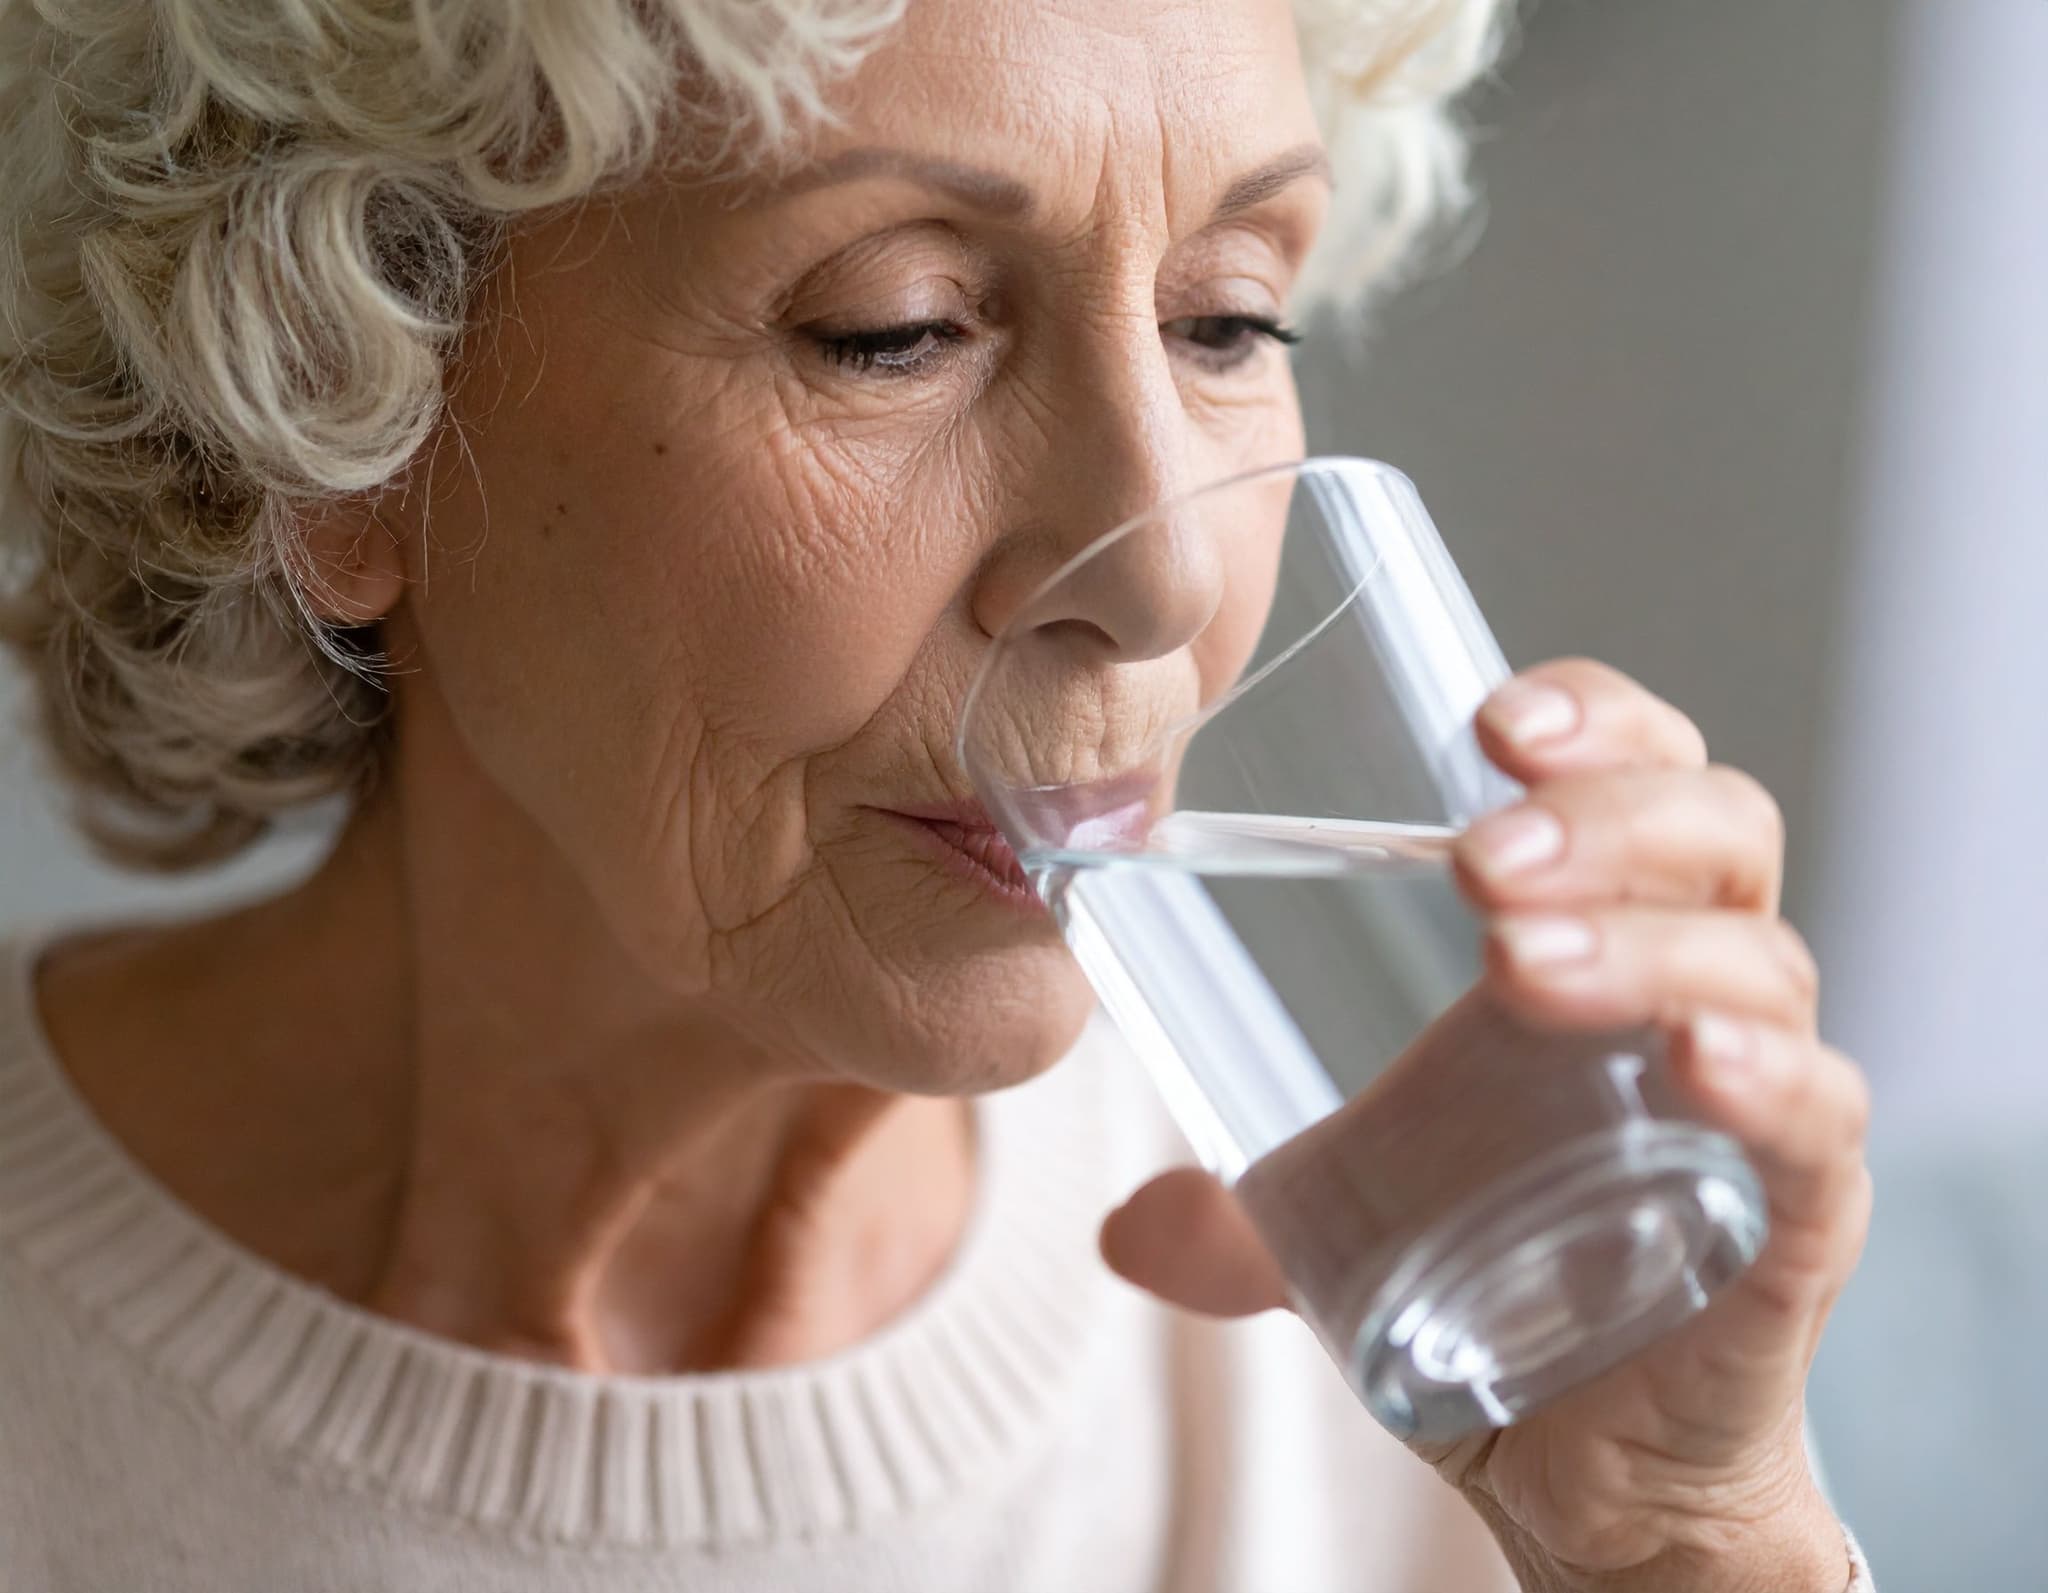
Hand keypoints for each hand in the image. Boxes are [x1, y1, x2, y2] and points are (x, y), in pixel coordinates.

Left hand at [1100, 659, 1870, 1591]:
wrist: (1588, 1453)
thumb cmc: (1489, 1274)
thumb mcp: (1342, 1226)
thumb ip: (1235, 1218)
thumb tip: (1122, 1229)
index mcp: (1593, 934)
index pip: (1631, 770)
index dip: (1588, 719)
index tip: (1485, 723)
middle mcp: (1693, 986)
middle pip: (1709, 831)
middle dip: (1600, 817)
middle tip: (1479, 859)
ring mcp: (1757, 1092)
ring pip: (1753, 957)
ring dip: (1637, 940)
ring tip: (1516, 960)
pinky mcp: (1803, 1207)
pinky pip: (1824, 1113)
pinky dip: (1772, 1074)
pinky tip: (1697, 1058)